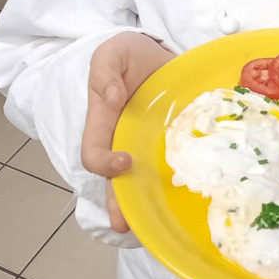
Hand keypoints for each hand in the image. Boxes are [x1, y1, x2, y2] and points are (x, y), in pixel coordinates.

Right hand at [79, 32, 173, 232]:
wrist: (159, 51)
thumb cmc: (131, 54)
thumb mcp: (113, 51)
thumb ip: (105, 70)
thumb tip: (110, 97)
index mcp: (104, 121)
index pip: (93, 151)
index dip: (103, 162)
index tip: (124, 161)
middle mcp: (123, 139)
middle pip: (114, 179)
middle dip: (117, 204)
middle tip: (125, 225)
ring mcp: (146, 145)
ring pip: (140, 181)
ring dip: (142, 204)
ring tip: (152, 227)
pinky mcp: (170, 144)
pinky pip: (169, 167)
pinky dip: (173, 185)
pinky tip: (186, 201)